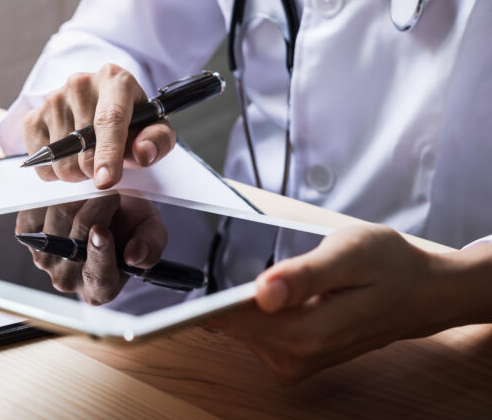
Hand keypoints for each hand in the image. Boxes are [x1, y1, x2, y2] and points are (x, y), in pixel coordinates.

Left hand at [15, 195, 167, 304]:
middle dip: (96, 208)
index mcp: (102, 288)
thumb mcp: (152, 232)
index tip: (102, 231)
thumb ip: (150, 246)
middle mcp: (69, 280)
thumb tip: (134, 256)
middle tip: (110, 191)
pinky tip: (68, 195)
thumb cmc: (130, 223)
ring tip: (92, 193)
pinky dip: (53, 195)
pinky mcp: (27, 236)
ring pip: (57, 218)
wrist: (108, 208)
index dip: (100, 254)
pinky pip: (36, 210)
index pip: (98, 278)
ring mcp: (45, 260)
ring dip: (77, 196)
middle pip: (75, 240)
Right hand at [22, 63, 176, 188]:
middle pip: (83, 146)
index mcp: (115, 80)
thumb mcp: (156, 130)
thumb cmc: (133, 122)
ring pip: (60, 159)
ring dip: (77, 172)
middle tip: (106, 166)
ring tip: (88, 158)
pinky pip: (41, 161)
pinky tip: (69, 157)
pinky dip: (55, 171)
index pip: (109, 119)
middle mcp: (80, 84)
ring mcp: (53, 99)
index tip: (106, 181)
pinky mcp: (33, 116)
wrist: (105, 109)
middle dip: (96, 169)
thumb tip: (142, 152)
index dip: (108, 154)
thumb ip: (158, 141)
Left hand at [205, 225, 446, 384]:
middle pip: (236, 326)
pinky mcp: (296, 359)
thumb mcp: (350, 253)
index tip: (195, 288)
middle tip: (258, 268)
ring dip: (248, 303)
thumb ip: (305, 275)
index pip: (238, 322)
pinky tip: (282, 295)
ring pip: (244, 329)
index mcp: (310, 331)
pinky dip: (259, 312)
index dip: (212, 304)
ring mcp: (297, 362)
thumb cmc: (390, 266)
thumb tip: (263, 292)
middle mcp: (299, 356)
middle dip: (233, 295)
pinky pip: (257, 334)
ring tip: (281, 279)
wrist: (421, 293)